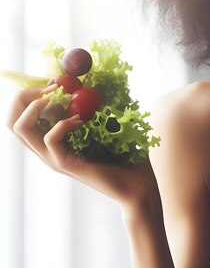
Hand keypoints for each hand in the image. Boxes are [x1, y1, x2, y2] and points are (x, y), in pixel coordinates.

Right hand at [6, 84, 158, 208]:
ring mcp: (54, 159)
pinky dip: (61, 124)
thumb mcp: (109, 126)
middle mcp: (47, 150)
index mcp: (53, 141)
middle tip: (50, 87)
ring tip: (58, 99)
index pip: (21, 115)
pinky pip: (49, 140)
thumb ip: (97, 107)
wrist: (139, 187)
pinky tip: (80, 120)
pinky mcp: (65, 165)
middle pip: (12, 121)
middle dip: (25, 96)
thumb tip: (94, 82)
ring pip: (21, 129)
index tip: (53, 81)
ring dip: (36, 107)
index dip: (30, 93)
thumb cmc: (128, 158)